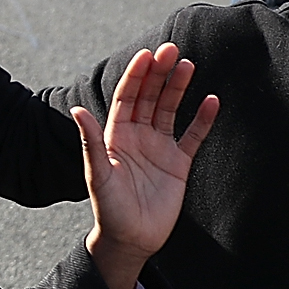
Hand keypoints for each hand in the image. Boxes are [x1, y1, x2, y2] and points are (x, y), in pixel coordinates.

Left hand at [74, 43, 219, 288]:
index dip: (136, 76)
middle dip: (159, 74)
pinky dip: (203, 119)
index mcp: (116, 136)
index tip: (146, 55)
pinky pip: (193, 136)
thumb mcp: (98, 175)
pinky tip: (212, 100)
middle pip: (150, 97)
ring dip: (179, 88)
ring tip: (189, 65)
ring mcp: (159, 148)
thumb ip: (91, 143)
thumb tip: (77, 111)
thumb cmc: (108, 209)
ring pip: (170, 110)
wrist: (130, 239)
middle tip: (172, 49)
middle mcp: (138, 137)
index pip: (126, 98)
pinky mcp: (178, 164)